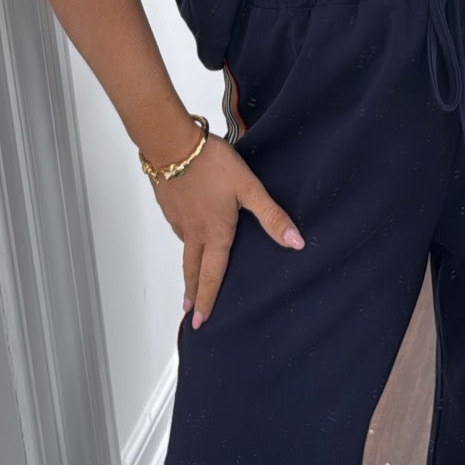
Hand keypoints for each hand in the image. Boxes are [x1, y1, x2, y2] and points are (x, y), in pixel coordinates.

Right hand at [150, 135, 304, 328]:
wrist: (171, 143)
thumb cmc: (211, 164)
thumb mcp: (249, 188)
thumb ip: (272, 216)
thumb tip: (296, 243)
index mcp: (215, 233)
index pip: (212, 275)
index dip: (207, 299)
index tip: (200, 321)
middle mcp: (194, 232)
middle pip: (192, 270)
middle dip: (192, 293)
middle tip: (189, 312)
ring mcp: (178, 219)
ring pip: (185, 249)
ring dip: (187, 268)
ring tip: (191, 277)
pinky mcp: (168, 205)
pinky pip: (178, 230)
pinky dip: (183, 240)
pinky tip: (188, 233)